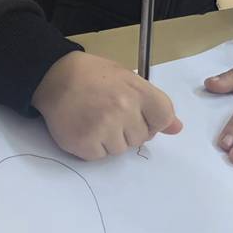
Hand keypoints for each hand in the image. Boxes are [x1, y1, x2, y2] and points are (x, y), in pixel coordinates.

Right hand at [31, 51, 182, 160]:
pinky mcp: (85, 143)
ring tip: (95, 119)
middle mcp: (124, 109)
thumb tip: (177, 128)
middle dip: (128, 129)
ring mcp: (104, 127)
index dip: (153, 120)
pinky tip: (85, 127)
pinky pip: (100, 156)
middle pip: (142, 137)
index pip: (164, 117)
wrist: (54, 76)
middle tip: (109, 112)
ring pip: (121, 149)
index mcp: (138, 91)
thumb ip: (154, 103)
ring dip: (110, 140)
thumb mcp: (128, 79)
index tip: (139, 114)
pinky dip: (93, 147)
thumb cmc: (93, 76)